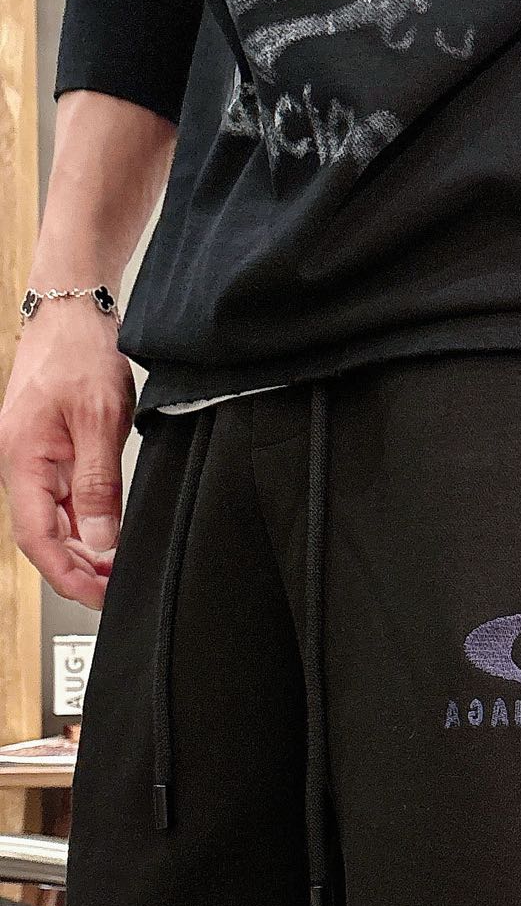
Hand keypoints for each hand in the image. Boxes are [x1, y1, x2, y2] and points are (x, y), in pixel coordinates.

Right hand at [0, 304, 135, 607]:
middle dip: (78, 568)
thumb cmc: (79, 352)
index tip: (97, 595)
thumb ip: (99, 485)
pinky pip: (62, 500)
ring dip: (83, 549)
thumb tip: (102, 539)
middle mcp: (19, 462)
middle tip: (116, 588)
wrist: (72, 310)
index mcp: (20, 458)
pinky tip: (108, 536)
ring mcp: (33, 458)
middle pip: (42, 535)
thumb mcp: (100, 421)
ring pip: (53, 520)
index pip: (36, 536)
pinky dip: (84, 523)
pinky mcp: (49, 452)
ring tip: (116, 569)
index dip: (66, 573)